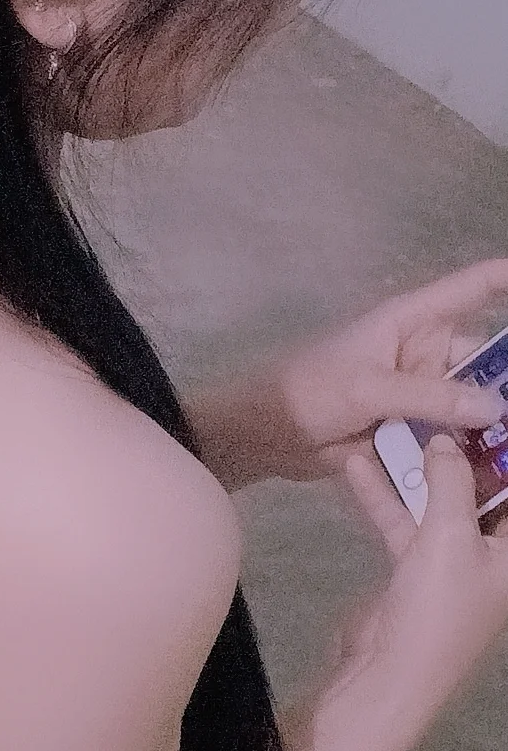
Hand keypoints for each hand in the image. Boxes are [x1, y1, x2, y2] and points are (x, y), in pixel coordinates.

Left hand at [270, 258, 507, 484]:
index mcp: (413, 321)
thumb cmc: (311, 390)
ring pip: (474, 401)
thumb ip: (431, 398)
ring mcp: (421, 392)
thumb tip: (495, 407)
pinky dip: (472, 445)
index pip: (472, 288)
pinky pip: (453, 434)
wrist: (267, 435)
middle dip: (507, 373)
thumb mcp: (371, 388)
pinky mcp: (413, 429)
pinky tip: (495, 462)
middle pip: (485, 354)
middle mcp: (425, 352)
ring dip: (494, 417)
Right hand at [299, 429, 507, 750]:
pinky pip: (407, 522)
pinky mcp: (416, 569)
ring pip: (443, 503)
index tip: (489, 414)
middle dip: (465, 452)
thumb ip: (451, 481)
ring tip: (397, 424)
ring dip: (419, 470)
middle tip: (442, 409)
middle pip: (487, 492)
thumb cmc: (437, 608)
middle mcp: (496, 555)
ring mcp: (456, 562)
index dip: (504, 453)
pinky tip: (357, 465)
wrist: (387, 676)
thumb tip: (448, 440)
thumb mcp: (450, 536)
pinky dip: (386, 497)